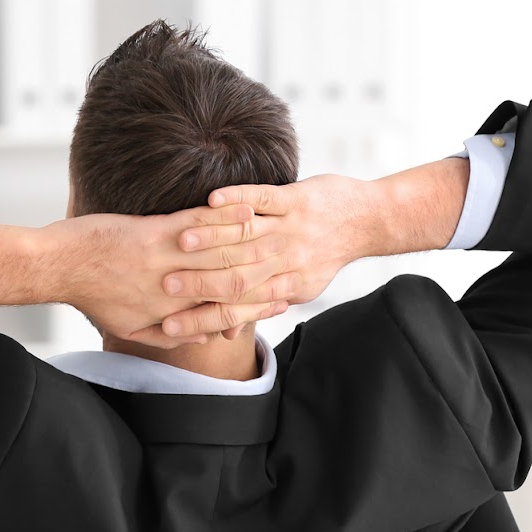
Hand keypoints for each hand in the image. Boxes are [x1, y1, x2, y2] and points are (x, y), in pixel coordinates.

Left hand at [45, 201, 282, 347]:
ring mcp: (165, 261)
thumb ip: (158, 335)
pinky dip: (224, 217)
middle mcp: (173, 291)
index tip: (278, 302)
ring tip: (280, 232)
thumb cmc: (89, 295)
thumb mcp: (124, 328)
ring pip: (219, 255)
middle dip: (263, 279)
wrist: (58, 266)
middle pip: (228, 286)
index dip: (253, 309)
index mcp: (168, 314)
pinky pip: (196, 225)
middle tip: (292, 269)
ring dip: (251, 243)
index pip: (220, 314)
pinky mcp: (154, 234)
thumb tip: (185, 336)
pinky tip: (245, 208)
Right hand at [159, 175, 377, 339]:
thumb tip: (224, 333)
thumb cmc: (323, 255)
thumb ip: (259, 305)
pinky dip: (237, 199)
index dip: (203, 318)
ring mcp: (293, 229)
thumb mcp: (297, 286)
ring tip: (179, 242)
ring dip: (211, 239)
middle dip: (199, 282)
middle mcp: (288, 261)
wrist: (368, 219)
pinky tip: (212, 199)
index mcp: (285, 287)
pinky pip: (263, 198)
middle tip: (163, 286)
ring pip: (246, 238)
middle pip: (238, 277)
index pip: (238, 308)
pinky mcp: (297, 198)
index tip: (169, 324)